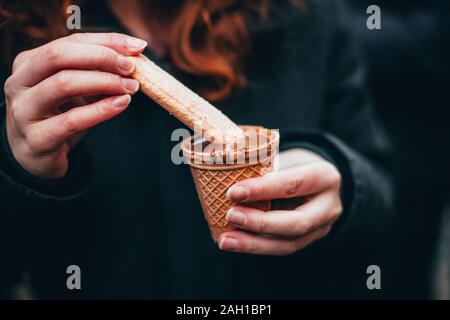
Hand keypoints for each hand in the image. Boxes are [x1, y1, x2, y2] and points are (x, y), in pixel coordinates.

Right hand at [4, 33, 146, 178]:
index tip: (137, 47)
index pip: (71, 42)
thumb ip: (97, 71)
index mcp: (29, 63)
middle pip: (59, 56)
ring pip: (64, 84)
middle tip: (131, 68)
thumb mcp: (77, 90)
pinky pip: (72, 120)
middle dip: (101, 57)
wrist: (36, 156)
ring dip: (104, 82)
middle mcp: (19, 82)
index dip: (106, 41)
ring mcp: (24, 110)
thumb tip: (133, 55)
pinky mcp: (36, 138)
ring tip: (131, 88)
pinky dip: (101, 110)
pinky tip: (122, 104)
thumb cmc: (59, 116)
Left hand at [219, 148, 341, 254]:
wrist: (315, 180)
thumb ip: (265, 169)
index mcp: (325, 177)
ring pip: (288, 244)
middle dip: (259, 223)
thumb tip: (224, 175)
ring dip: (253, 244)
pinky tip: (234, 243)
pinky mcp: (309, 240)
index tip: (233, 192)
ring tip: (225, 240)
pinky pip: (282, 248)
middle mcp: (329, 206)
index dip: (263, 190)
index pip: (294, 184)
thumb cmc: (294, 165)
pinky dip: (256, 246)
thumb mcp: (285, 159)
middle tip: (230, 216)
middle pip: (296, 223)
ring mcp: (322, 228)